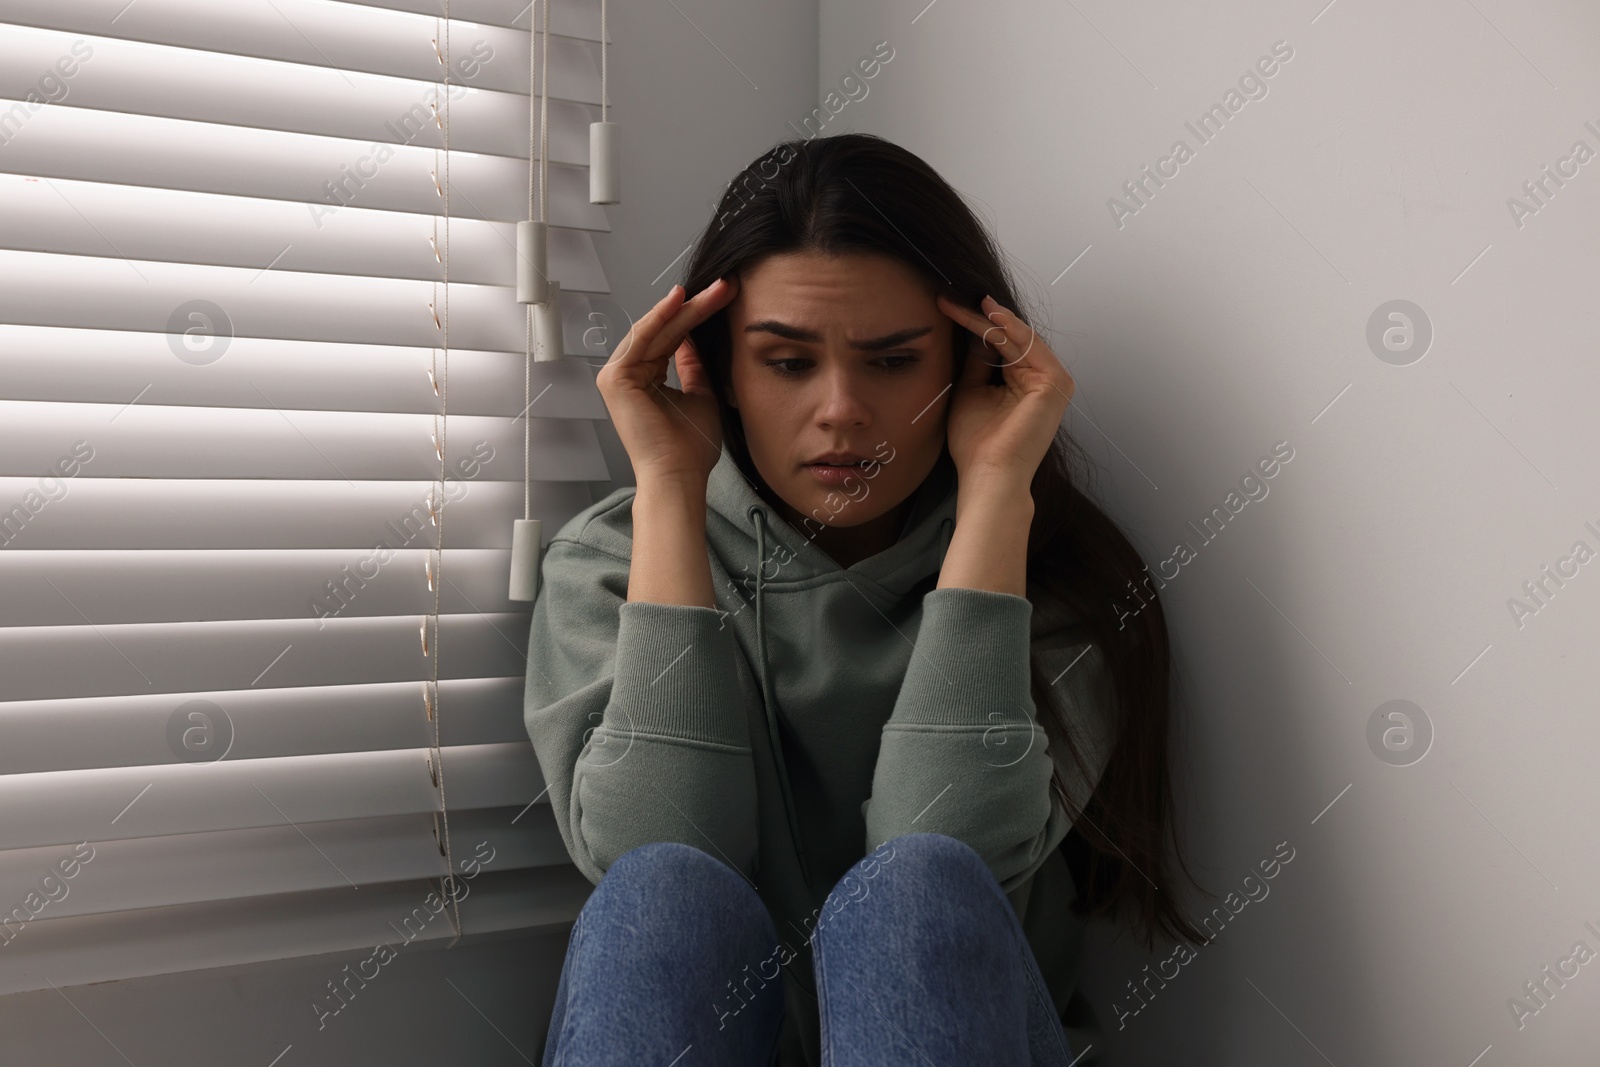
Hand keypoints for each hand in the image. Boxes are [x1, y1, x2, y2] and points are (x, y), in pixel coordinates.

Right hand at [596, 276, 739, 486]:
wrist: (680, 474)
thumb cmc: (691, 447)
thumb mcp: (700, 394)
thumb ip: (693, 366)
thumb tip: (695, 339)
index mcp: (646, 380)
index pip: (672, 338)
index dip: (698, 316)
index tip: (726, 298)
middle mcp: (628, 375)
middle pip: (664, 331)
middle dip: (696, 306)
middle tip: (725, 286)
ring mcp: (618, 376)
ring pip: (656, 330)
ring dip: (685, 308)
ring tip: (714, 289)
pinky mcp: (615, 379)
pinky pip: (642, 338)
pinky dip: (660, 317)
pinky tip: (681, 299)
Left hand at [934, 293, 1074, 490]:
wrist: (988, 473)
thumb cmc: (977, 443)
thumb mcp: (969, 391)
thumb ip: (976, 362)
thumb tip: (975, 331)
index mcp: (1025, 383)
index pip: (1001, 344)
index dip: (975, 323)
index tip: (945, 306)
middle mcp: (1043, 379)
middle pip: (1010, 337)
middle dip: (979, 315)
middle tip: (948, 296)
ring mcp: (1053, 380)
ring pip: (1017, 336)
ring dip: (989, 317)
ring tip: (963, 300)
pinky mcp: (1055, 382)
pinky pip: (1027, 345)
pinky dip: (1007, 327)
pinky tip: (986, 312)